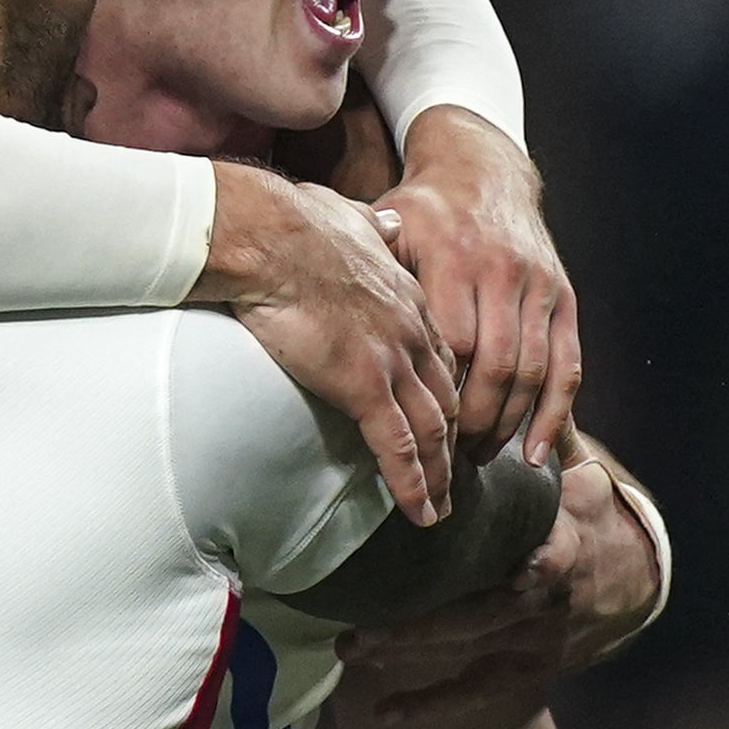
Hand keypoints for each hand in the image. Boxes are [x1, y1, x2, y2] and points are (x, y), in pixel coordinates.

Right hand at [198, 161, 460, 521]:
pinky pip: (398, 447)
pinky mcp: (364, 385)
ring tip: (442, 508)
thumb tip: (384, 222)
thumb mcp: (351, 216)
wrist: (272, 236)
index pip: (441, 358)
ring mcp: (392, 362)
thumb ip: (373, 227)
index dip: (448, 393)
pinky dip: (413, 484)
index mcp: (408, 298)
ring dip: (439, 475)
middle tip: (456, 476)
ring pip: (432, 431)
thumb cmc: (295, 223)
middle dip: (454, 443)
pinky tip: (421, 512)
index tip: (450, 420)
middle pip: (447, 400)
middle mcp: (411, 333)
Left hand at [333, 450, 667, 709]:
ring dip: (411, 655)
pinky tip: (386, 715)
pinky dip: (433, 705)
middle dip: (420, 624)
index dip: (530, 562)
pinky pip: (479, 690)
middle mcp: (549, 598)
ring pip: (472, 652)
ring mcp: (539, 638)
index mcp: (563, 542)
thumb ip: (544, 436)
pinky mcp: (530, 667)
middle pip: (484, 614)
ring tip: (350, 650)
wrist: (636, 579)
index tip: (503, 559)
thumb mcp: (580, 471)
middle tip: (359, 624)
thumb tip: (505, 376)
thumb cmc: (589, 512)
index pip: (547, 551)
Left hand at [369, 106, 580, 465]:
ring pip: (532, 372)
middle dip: (473, 422)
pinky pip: (567, 365)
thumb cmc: (424, 211)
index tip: (414, 430)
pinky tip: (536, 450)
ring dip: (509, 425)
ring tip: (479, 458)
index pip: (451, 345)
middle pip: (494, 366)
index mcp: (456, 259)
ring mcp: (539, 286)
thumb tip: (332, 321)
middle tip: (448, 459)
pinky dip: (554, 412)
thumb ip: (372, 277)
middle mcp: (504, 273)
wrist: (481, 170)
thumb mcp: (390, 229)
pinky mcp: (563, 297)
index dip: (436, 394)